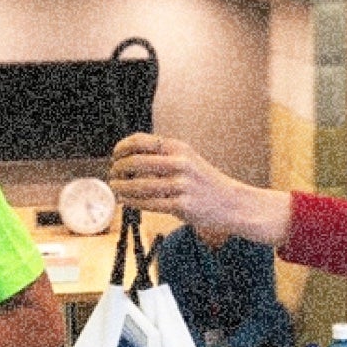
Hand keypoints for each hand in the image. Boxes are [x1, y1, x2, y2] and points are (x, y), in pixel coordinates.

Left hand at [109, 133, 289, 245]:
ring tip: (116, 189)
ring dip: (121, 188)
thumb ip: (162, 157)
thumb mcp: (187, 160)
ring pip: (139, 185)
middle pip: (134, 162)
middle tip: (113, 176)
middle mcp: (180, 163)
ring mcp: (181, 185)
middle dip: (118, 170)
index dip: (121, 149)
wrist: (232, 203)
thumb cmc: (205, 183)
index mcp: (179, 148)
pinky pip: (148, 203)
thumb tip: (128, 159)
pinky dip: (132, 202)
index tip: (115, 157)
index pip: (140, 141)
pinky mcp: (182, 205)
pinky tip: (126, 201)